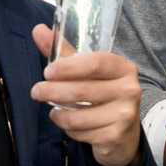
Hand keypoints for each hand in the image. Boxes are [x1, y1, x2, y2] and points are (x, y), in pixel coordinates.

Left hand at [29, 24, 143, 165]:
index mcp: (123, 68)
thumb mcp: (88, 71)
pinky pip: (82, 133)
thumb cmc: (103, 94)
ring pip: (79, 116)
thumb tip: (38, 30)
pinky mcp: (116, 136)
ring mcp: (125, 114)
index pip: (96, 63)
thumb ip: (64, 52)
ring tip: (52, 110)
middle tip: (36, 91)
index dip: (69, 67)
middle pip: (84, 90)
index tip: (47, 71)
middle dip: (53, 91)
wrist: (124, 133)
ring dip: (58, 115)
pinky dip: (68, 129)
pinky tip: (68, 124)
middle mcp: (129, 90)